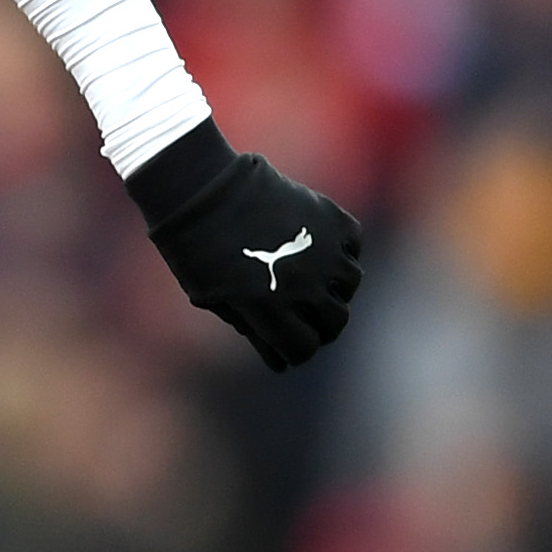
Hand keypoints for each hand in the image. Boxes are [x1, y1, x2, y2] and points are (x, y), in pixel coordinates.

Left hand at [123, 120, 362, 370]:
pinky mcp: (333, 220)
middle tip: (308, 315)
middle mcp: (304, 285)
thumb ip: (253, 330)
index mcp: (269, 309)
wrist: (202, 188)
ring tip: (314, 277)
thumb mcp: (214, 298)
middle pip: (336, 322)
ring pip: (351, 283)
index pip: (304, 349)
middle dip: (322, 325)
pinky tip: (319, 247)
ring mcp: (323, 251)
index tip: (289, 342)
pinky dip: (342, 249)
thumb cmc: (197, 249)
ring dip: (335, 286)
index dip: (296, 350)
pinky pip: (354, 244)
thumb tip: (281, 363)